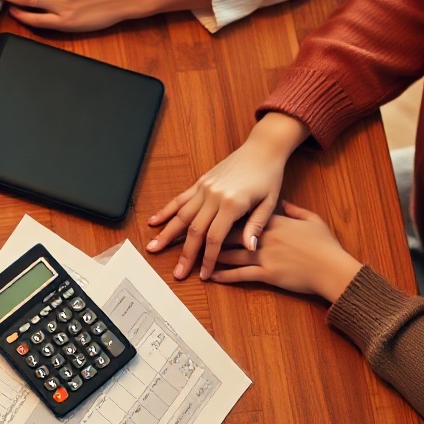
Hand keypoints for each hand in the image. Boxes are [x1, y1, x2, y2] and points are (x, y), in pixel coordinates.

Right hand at [146, 111, 306, 279]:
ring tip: (154, 247)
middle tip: (177, 273)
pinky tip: (155, 221)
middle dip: (185, 254)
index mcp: (232, 203)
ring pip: (182, 215)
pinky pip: (180, 198)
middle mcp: (214, 195)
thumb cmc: (269, 176)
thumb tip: (249, 249)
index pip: (215, 238)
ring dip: (167, 233)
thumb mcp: (269, 203)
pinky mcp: (201, 182)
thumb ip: (256, 226)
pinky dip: (167, 210)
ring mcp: (205, 188)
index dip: (208, 258)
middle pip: (194, 230)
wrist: (262, 149)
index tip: (203, 274)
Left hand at [208, 201, 361, 305]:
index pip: (242, 214)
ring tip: (195, 257)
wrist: (334, 268)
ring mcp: (265, 255)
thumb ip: (295, 210)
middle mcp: (264, 236)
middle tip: (190, 237)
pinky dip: (224, 275)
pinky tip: (211, 276)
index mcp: (274, 221)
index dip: (224, 214)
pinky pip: (241, 274)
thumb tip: (284, 203)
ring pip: (230, 254)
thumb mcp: (312, 220)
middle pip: (229, 233)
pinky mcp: (268, 273)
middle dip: (208, 234)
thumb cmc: (326, 246)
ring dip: (211, 256)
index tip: (208, 213)